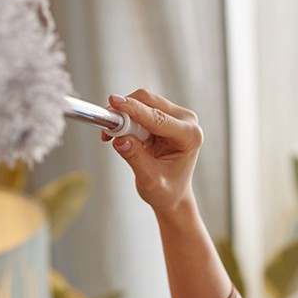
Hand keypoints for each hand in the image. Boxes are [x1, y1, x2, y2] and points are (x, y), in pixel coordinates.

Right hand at [103, 90, 203, 217]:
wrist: (173, 195)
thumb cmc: (167, 191)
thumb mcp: (150, 180)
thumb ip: (135, 158)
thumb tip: (120, 139)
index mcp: (189, 136)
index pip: (157, 117)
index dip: (133, 109)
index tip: (114, 103)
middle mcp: (186, 121)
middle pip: (149, 102)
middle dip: (125, 112)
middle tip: (108, 130)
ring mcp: (176, 116)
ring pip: (143, 102)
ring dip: (124, 115)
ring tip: (115, 137)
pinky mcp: (165, 115)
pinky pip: (140, 107)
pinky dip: (127, 118)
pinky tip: (121, 134)